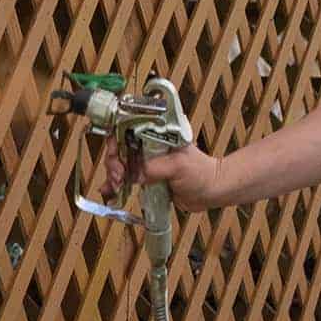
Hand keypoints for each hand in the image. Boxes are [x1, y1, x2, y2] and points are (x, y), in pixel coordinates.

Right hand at [103, 137, 227, 212]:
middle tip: (118, 175)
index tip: (116, 154)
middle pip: (119, 146)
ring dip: (112, 174)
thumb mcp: (178, 166)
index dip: (117, 139)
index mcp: (157, 134)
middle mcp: (148, 145)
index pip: (128, 128)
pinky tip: (109, 192)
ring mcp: (145, 161)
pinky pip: (124, 179)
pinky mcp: (144, 176)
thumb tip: (133, 175)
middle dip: (113, 161)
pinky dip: (114, 185)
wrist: (210, 191)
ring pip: (118, 163)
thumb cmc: (202, 172)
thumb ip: (154, 168)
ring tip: (116, 185)